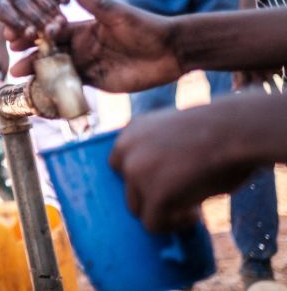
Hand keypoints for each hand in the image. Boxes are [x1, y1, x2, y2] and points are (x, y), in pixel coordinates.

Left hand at [0, 0, 68, 49]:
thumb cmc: (30, 5)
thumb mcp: (22, 17)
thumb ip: (18, 29)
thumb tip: (9, 39)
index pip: (4, 10)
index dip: (16, 23)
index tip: (31, 35)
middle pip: (21, 1)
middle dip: (37, 18)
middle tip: (51, 31)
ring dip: (50, 8)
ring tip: (61, 21)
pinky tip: (65, 2)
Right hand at [10, 0, 180, 91]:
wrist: (171, 51)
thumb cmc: (145, 27)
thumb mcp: (117, 13)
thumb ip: (93, 2)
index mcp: (83, 28)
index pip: (51, 31)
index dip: (33, 34)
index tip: (15, 37)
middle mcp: (82, 46)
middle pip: (50, 52)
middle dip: (30, 57)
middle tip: (11, 63)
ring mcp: (88, 64)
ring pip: (57, 70)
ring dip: (38, 74)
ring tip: (19, 79)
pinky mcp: (96, 81)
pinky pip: (71, 85)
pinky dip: (55, 89)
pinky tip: (40, 93)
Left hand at [110, 101, 257, 232]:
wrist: (236, 131)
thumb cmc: (219, 131)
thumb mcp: (177, 133)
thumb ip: (158, 152)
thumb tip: (157, 181)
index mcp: (132, 130)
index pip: (120, 164)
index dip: (143, 178)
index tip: (168, 182)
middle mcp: (127, 149)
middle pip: (128, 188)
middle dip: (152, 197)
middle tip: (183, 196)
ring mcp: (137, 172)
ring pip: (137, 209)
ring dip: (162, 213)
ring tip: (192, 208)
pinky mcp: (155, 195)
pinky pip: (153, 224)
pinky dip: (173, 226)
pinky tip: (195, 214)